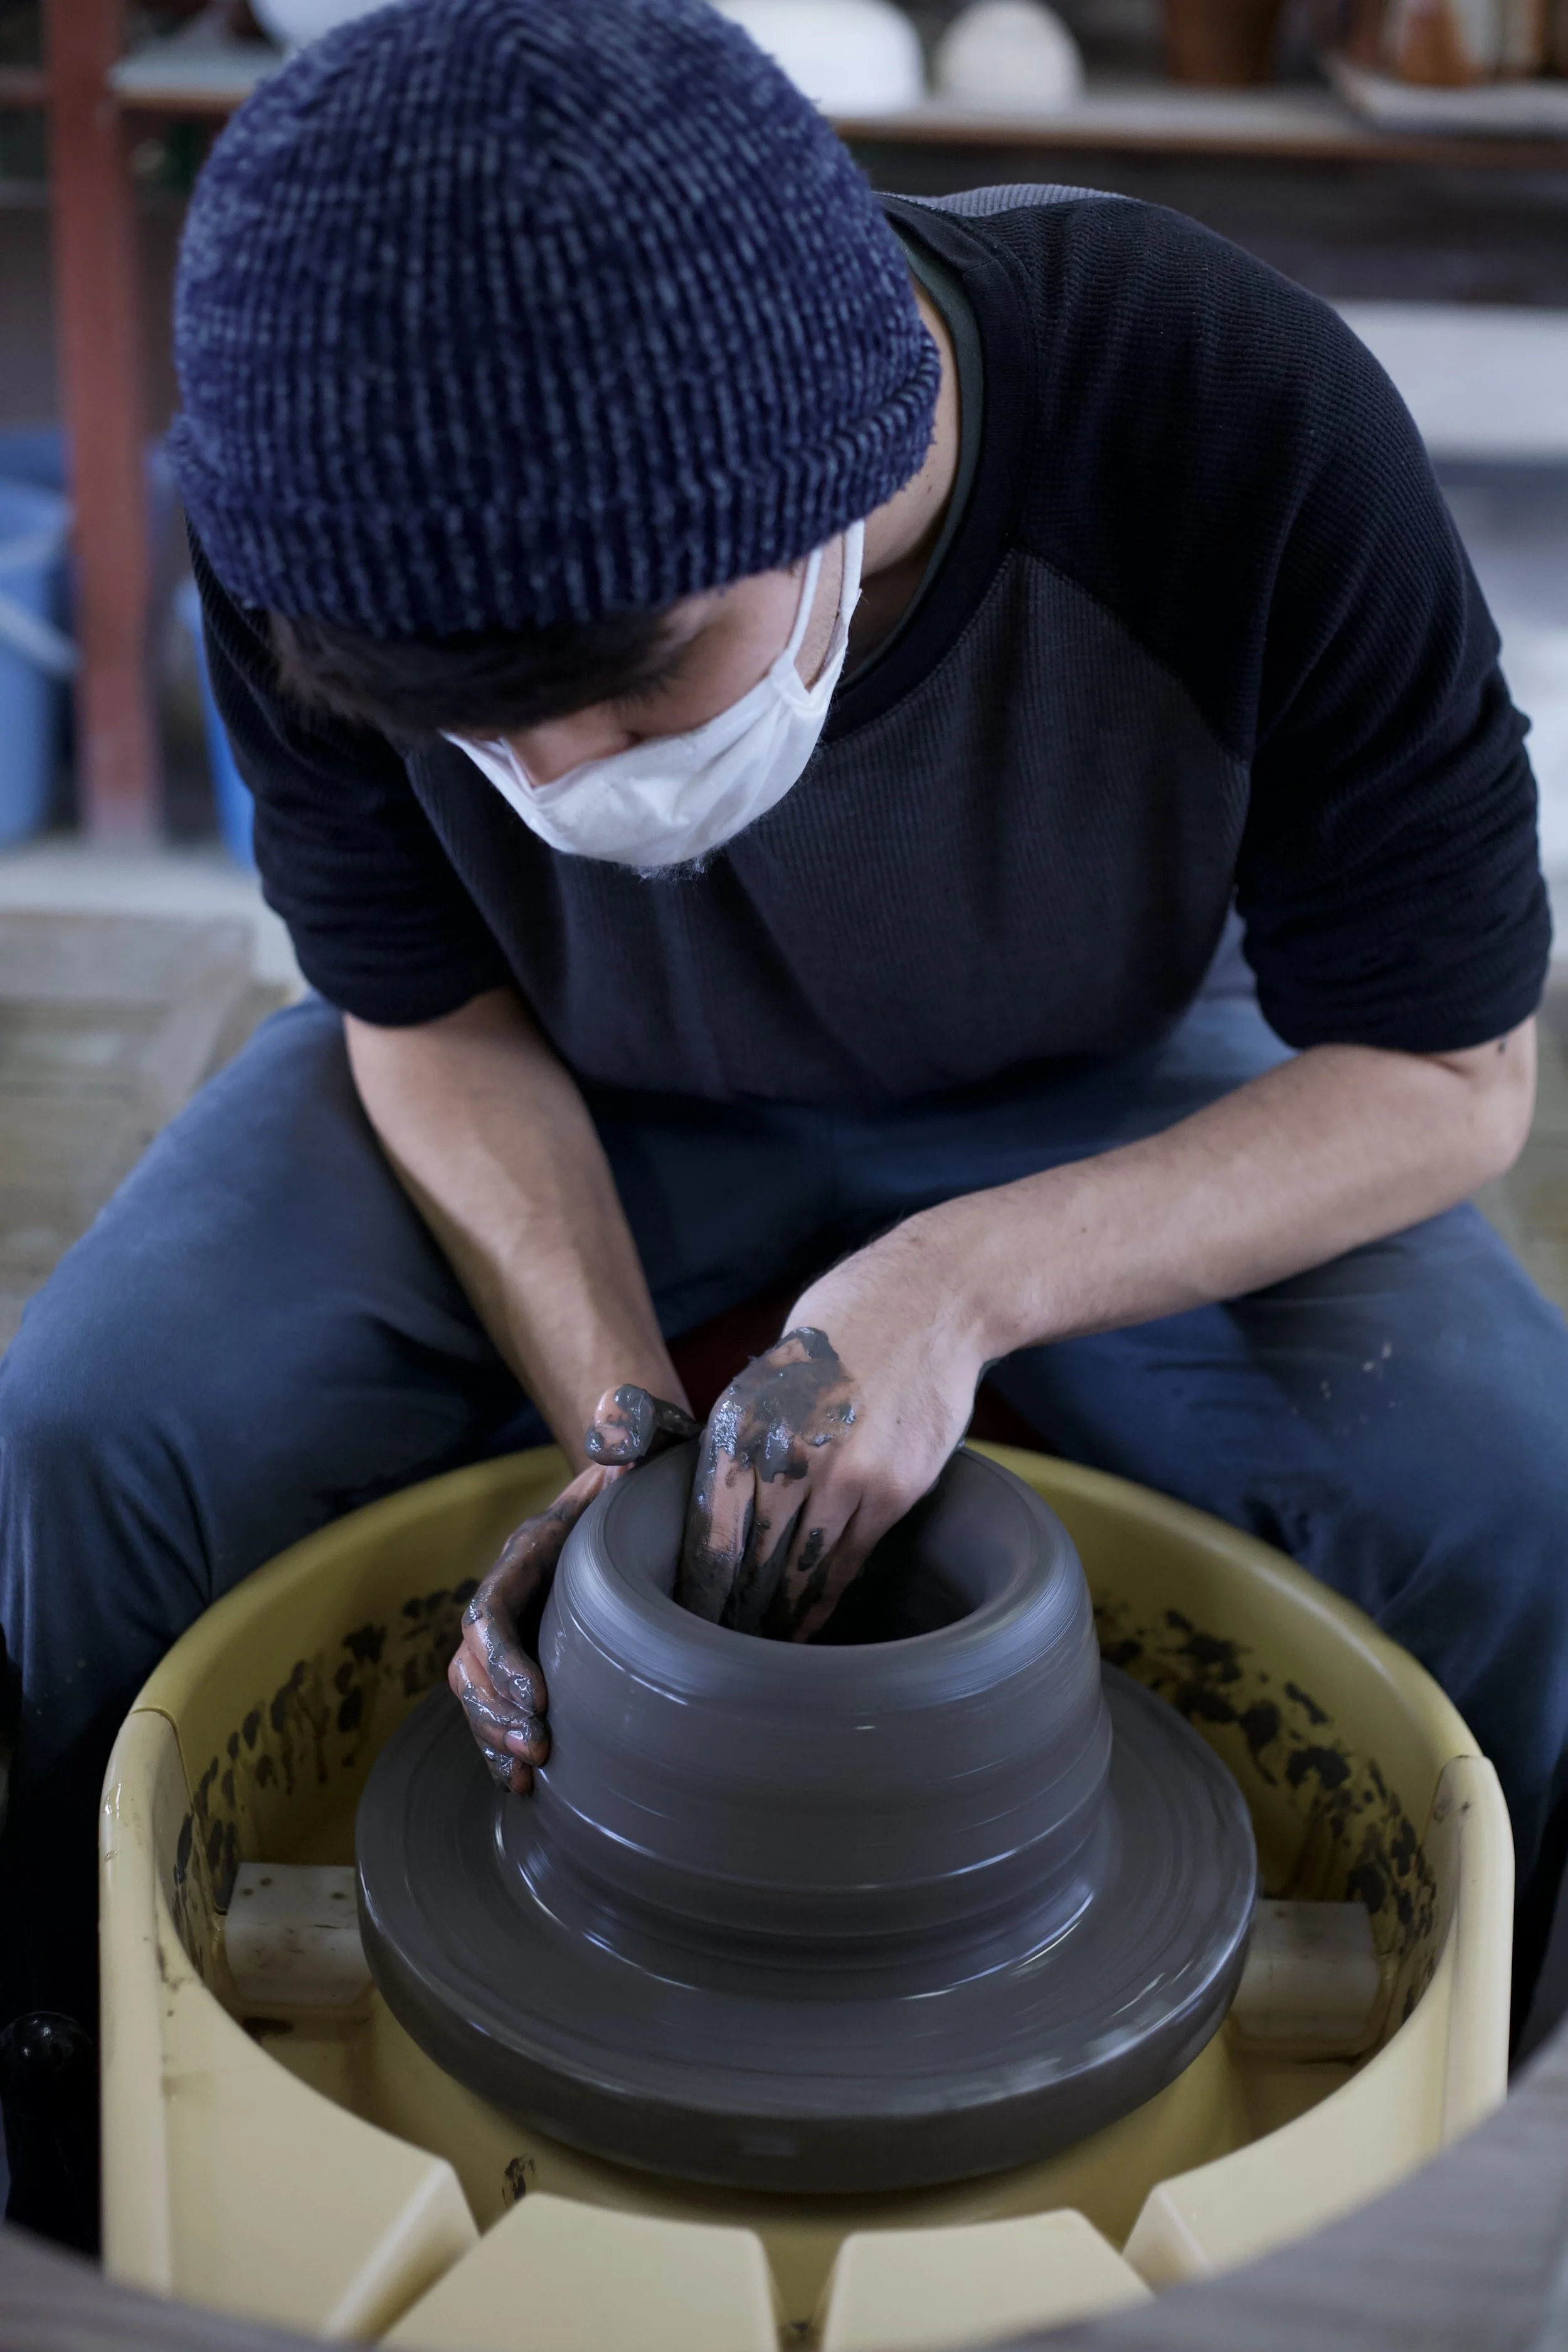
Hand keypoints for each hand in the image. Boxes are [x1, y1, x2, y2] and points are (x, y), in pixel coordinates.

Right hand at [450, 1384, 696, 1788]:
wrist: (647, 1480)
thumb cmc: (651, 1464)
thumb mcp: (648, 1435)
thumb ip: (631, 1425)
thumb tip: (614, 1430)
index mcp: (532, 1550)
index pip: (493, 1608)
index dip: (504, 1658)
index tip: (540, 1698)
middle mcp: (516, 1590)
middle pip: (473, 1662)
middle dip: (496, 1712)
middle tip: (538, 1753)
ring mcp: (524, 1625)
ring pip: (478, 1691)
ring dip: (493, 1736)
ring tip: (527, 1776)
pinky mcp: (541, 1653)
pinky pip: (500, 1706)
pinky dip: (502, 1746)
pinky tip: (524, 1785)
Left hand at [677, 1217, 986, 1639]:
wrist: (930, 1303)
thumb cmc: (843, 1327)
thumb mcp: (770, 1373)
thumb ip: (749, 1435)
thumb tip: (725, 1495)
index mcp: (742, 1421)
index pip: (710, 1522)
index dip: (700, 1575)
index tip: (689, 1609)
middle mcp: (785, 1454)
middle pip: (749, 1555)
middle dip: (731, 1603)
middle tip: (717, 1639)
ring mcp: (842, 1478)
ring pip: (798, 1567)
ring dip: (777, 1611)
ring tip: (758, 1643)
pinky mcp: (891, 1493)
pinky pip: (848, 1561)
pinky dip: (824, 1596)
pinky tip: (808, 1621)